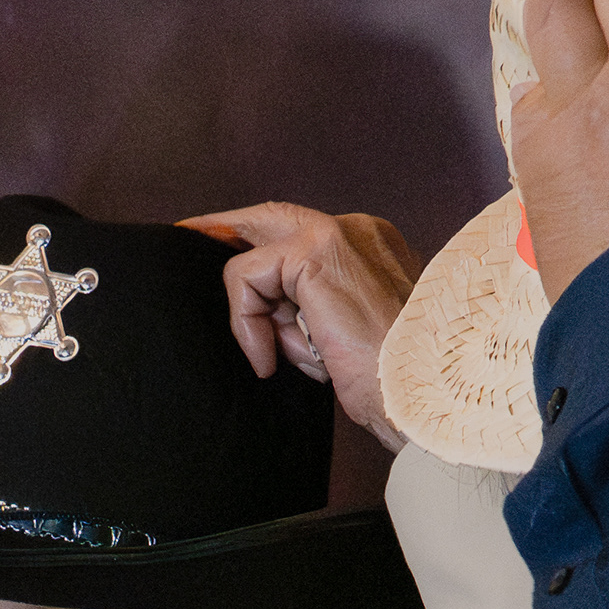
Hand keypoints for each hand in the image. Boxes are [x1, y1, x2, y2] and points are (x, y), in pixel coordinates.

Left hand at [179, 201, 422, 449]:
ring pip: (256, 259)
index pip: (300, 237)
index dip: (260, 250)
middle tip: (189, 232)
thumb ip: (311, 313)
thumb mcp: (342, 340)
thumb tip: (269, 315)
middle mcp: (358, 229)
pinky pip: (247, 277)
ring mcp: (337, 234)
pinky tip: (270, 360)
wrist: (418, 391)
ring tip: (288, 359)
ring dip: (257, 318)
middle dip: (225, 228)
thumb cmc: (387, 381)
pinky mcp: (315, 252)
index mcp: (371, 249)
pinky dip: (247, 321)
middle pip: (271, 218)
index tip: (228, 263)